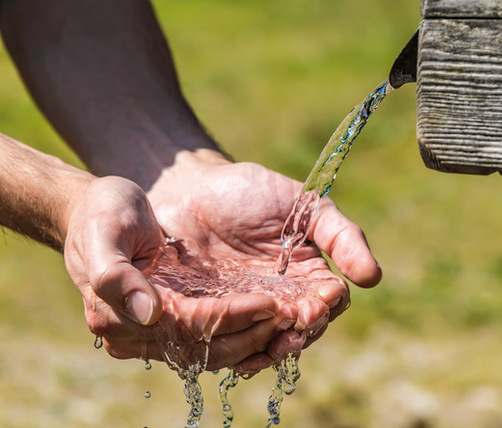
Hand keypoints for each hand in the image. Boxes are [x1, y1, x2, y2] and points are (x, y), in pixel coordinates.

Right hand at [62, 175, 292, 368]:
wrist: (101, 209)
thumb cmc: (103, 213)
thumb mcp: (104, 231)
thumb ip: (116, 274)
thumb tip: (149, 313)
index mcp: (119, 316)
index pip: (188, 327)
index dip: (230, 317)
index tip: (270, 302)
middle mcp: (142, 334)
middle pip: (209, 349)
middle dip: (255, 333)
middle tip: (296, 314)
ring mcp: (163, 331)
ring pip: (219, 351)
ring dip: (261, 340)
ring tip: (298, 322)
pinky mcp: (181, 320)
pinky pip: (220, 339)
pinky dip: (251, 334)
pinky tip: (280, 322)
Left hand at [147, 150, 381, 369]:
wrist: (190, 188)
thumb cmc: (250, 192)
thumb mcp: (304, 205)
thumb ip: (341, 236)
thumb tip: (373, 278)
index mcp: (307, 275)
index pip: (328, 302)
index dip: (326, 307)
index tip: (319, 303)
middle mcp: (281, 299)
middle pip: (301, 330)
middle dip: (301, 333)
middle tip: (293, 327)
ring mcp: (247, 310)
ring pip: (268, 344)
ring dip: (272, 350)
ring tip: (269, 346)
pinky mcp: (213, 318)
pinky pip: (230, 345)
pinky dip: (238, 355)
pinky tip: (241, 357)